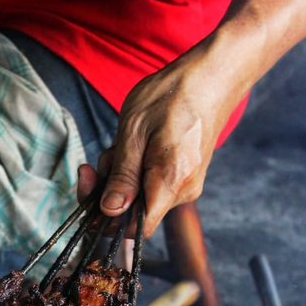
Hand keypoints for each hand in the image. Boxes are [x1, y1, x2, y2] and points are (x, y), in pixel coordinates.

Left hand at [78, 49, 238, 237]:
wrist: (213, 76)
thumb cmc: (174, 94)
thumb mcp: (135, 131)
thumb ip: (122, 176)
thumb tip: (109, 210)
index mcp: (171, 183)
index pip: (136, 228)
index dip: (108, 219)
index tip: (92, 188)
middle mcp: (183, 192)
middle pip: (135, 213)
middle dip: (110, 189)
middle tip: (102, 158)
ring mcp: (186, 186)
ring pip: (140, 198)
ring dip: (122, 176)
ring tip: (122, 143)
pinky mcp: (184, 178)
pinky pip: (152, 186)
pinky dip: (136, 170)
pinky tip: (136, 146)